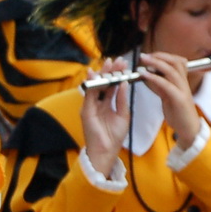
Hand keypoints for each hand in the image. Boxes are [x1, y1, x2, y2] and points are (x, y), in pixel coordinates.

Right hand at [81, 57, 130, 177]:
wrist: (106, 151)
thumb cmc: (115, 136)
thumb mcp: (123, 115)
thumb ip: (122, 100)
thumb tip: (124, 84)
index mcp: (107, 104)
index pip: (112, 86)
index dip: (117, 75)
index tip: (124, 65)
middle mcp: (98, 103)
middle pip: (103, 83)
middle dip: (110, 71)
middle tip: (118, 60)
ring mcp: (91, 106)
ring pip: (95, 86)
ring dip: (102, 74)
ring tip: (109, 64)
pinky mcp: (86, 111)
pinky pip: (89, 95)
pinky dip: (92, 85)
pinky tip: (97, 76)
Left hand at [137, 52, 203, 144]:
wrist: (189, 128)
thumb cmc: (178, 112)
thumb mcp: (168, 95)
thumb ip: (161, 84)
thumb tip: (149, 74)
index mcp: (182, 81)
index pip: (177, 61)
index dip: (163, 56)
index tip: (149, 55)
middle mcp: (184, 83)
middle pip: (176, 62)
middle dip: (159, 56)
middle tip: (144, 56)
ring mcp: (183, 90)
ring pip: (172, 70)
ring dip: (156, 63)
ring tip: (143, 61)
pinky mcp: (179, 99)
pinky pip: (166, 84)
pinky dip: (154, 77)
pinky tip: (144, 74)